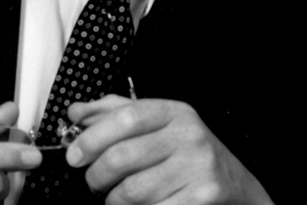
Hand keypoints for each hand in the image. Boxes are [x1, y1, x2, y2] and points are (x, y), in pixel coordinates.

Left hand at [65, 95, 273, 204]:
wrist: (233, 184)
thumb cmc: (183, 151)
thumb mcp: (156, 124)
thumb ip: (114, 113)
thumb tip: (75, 112)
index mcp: (174, 111)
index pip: (126, 117)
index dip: (94, 136)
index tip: (73, 154)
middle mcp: (189, 135)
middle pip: (123, 156)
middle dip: (96, 174)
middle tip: (91, 181)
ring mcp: (197, 168)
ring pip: (132, 190)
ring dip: (112, 200)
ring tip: (113, 197)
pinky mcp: (201, 198)